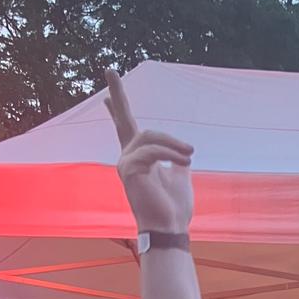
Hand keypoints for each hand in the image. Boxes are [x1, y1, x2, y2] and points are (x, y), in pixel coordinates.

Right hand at [104, 68, 193, 234]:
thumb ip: (176, 158)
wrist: (170, 229)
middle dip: (117, 94)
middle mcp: (127, 158)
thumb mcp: (179, 176)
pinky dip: (171, 154)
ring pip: (150, 137)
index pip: (125, 129)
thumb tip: (180, 150)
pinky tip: (185, 163)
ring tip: (190, 156)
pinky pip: (152, 151)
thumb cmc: (174, 208)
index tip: (108, 93)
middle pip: (124, 121)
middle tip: (110, 70)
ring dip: (173, 145)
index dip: (117, 109)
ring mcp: (125, 163)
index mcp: (139, 159)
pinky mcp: (129, 169)